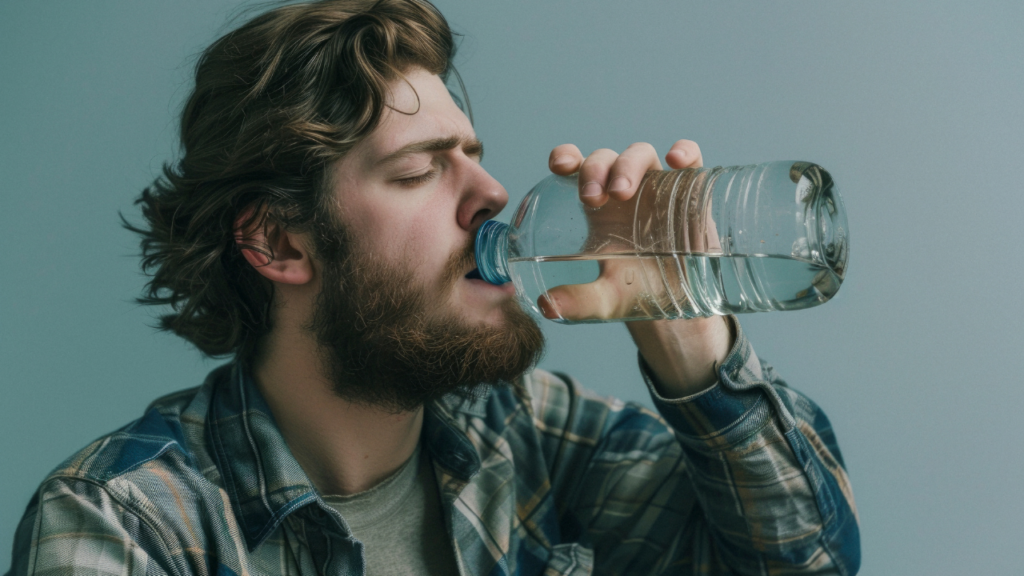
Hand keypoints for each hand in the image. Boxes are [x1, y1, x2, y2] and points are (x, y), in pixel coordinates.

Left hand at [546, 139, 731, 396]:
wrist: (682, 305)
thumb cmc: (636, 293)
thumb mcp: (606, 300)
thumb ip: (579, 302)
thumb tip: (547, 307)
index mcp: (598, 207)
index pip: (576, 167)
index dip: (566, 156)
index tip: (559, 165)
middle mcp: (625, 191)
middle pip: (606, 159)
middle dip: (595, 169)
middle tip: (591, 197)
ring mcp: (659, 188)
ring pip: (640, 154)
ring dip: (627, 164)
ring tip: (621, 191)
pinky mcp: (691, 193)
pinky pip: (691, 161)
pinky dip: (685, 151)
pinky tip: (676, 160)